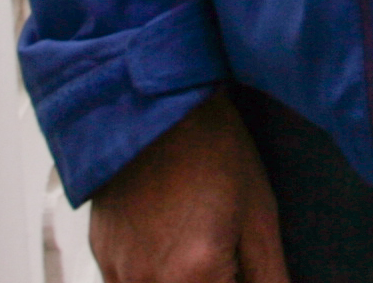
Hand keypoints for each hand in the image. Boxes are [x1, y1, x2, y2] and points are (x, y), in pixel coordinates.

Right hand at [87, 92, 286, 282]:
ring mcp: (119, 273)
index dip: (238, 282)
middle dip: (215, 280)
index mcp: (195, 276)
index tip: (243, 268)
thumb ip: (269, 278)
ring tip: (198, 242)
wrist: (154, 106)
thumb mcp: (259, 216)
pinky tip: (171, 241)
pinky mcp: (102, 259)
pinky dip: (156, 277)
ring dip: (186, 280)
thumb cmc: (212, 151)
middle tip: (226, 254)